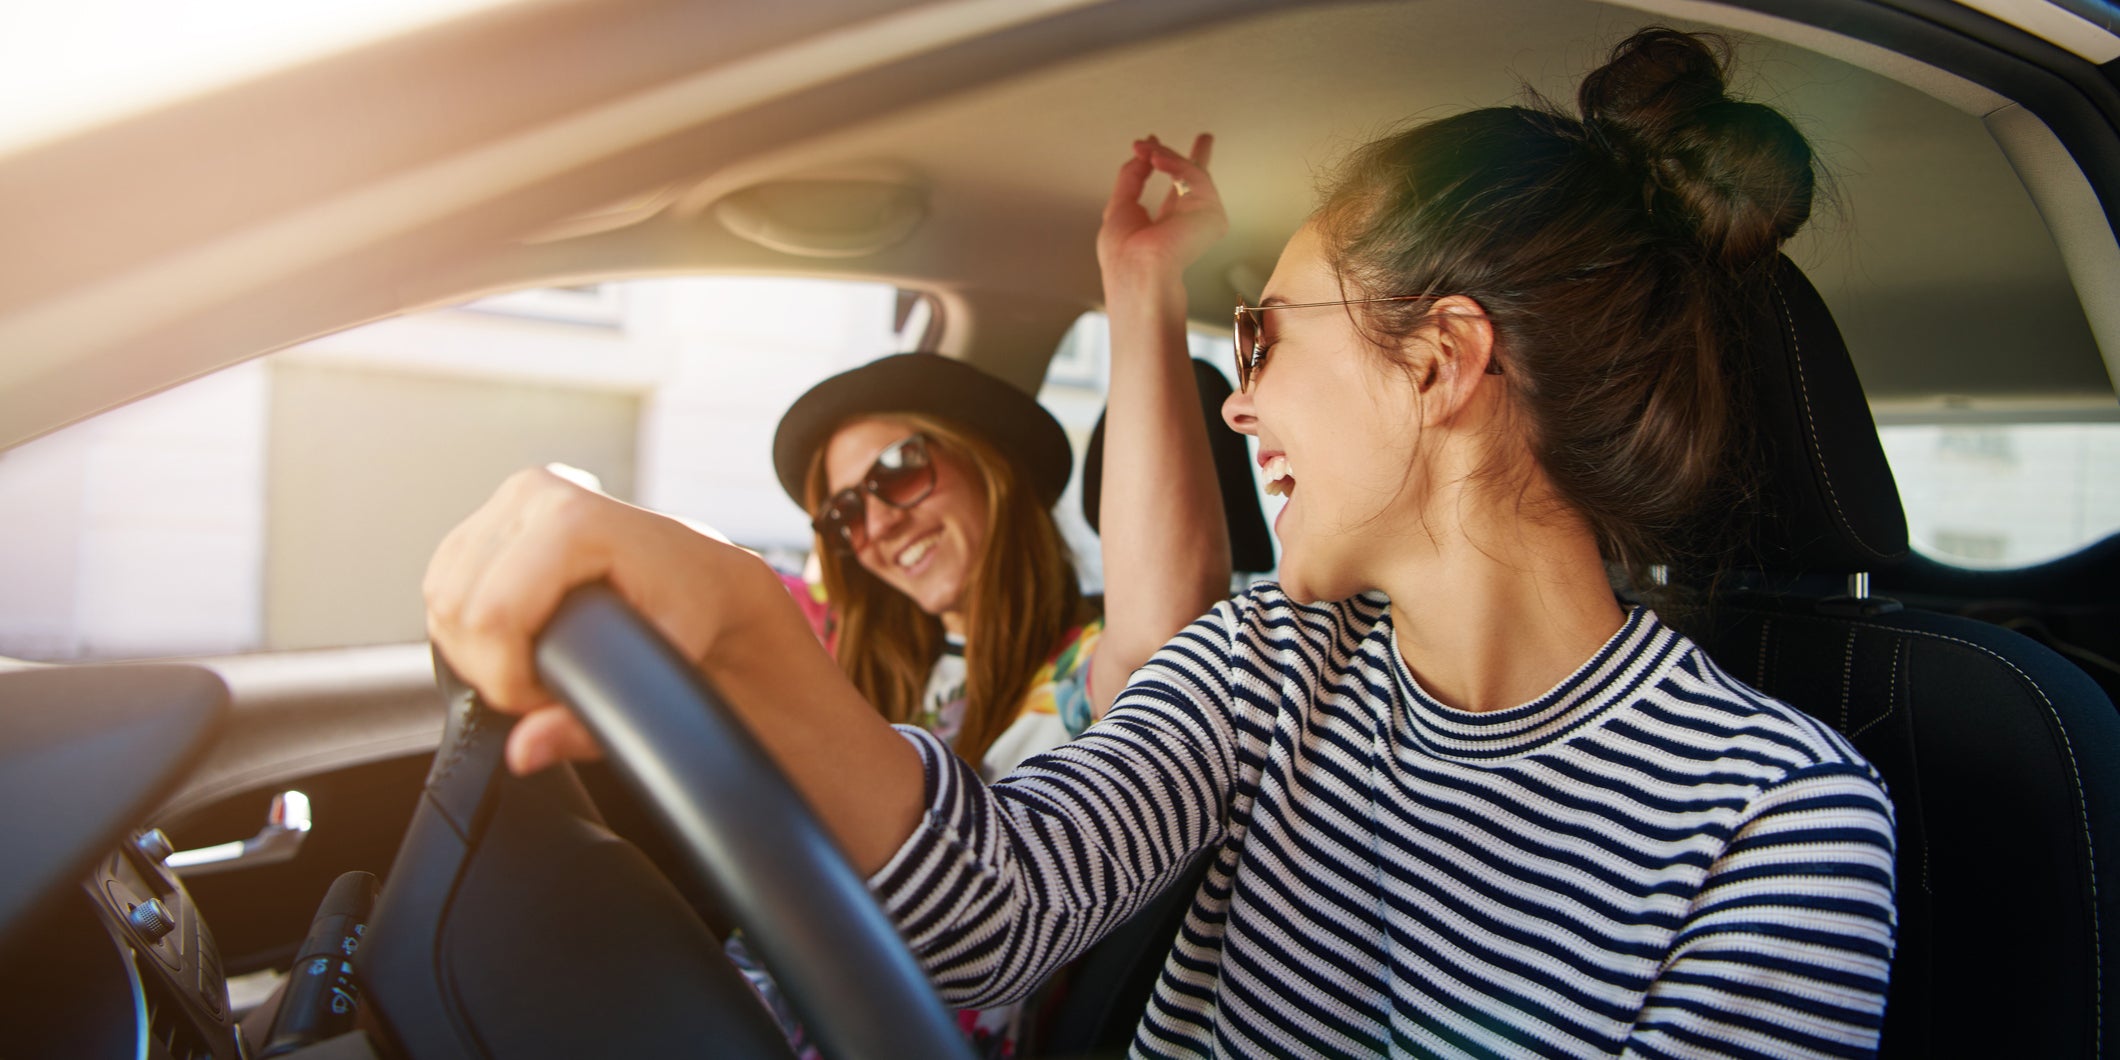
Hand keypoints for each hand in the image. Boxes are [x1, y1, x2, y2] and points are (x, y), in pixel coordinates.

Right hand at [422, 467, 765, 773]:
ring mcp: (510, 499)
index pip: (490, 614)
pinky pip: (442, 582)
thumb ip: (590, 721)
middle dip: (491, 667)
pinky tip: (517, 638)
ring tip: (540, 662)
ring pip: (439, 595)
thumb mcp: (661, 668)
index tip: (551, 697)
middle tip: (549, 687)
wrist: (708, 573)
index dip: (508, 676)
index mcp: (572, 518)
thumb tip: (524, 750)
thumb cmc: (695, 610)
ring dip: (475, 649)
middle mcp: (535, 494)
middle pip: (456, 607)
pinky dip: (468, 626)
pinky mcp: (492, 516)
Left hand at [1096, 133, 1225, 283]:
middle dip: (1193, 156)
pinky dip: (1175, 164)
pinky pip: (1195, 177)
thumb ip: (1132, 178)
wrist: (1137, 269)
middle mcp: (1188, 221)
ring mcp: (1203, 218)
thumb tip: (1143, 153)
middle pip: (1198, 180)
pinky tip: (1157, 160)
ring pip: (1191, 173)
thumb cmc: (1124, 254)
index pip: (1177, 189)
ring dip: (1166, 157)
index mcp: (1167, 224)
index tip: (1155, 143)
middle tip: (1180, 137)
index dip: (1170, 163)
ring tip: (1148, 149)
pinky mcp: (1212, 214)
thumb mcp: (1120, 207)